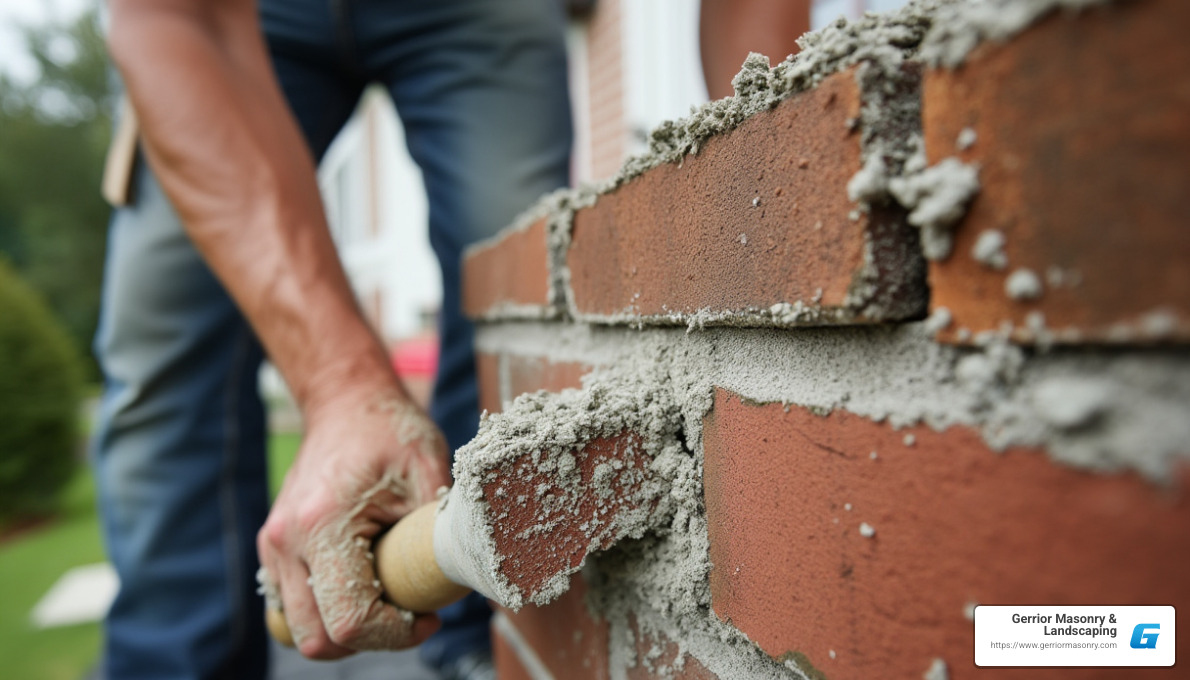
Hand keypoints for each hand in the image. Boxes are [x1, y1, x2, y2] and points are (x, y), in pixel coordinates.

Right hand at [258, 383, 451, 658]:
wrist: (346, 401)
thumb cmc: (389, 430)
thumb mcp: (428, 469)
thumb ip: (442, 525)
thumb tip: (467, 574)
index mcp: (322, 525)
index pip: (349, 619)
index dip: (396, 635)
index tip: (429, 617)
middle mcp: (286, 541)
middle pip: (317, 637)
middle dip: (372, 639)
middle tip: (412, 613)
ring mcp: (273, 547)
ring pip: (297, 629)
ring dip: (345, 631)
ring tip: (388, 601)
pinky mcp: (274, 548)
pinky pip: (290, 608)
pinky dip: (325, 614)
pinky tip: (363, 589)